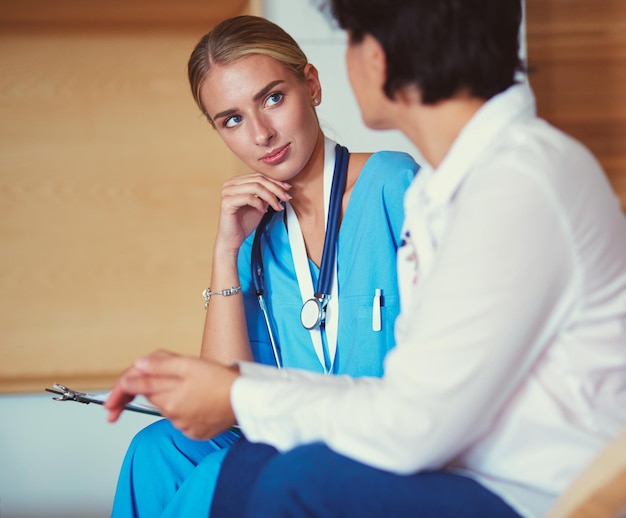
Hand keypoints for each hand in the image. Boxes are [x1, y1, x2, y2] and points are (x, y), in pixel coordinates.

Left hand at [104, 350, 238, 439]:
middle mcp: (172, 414)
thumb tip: (137, 367)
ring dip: (174, 396)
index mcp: (167, 397)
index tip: (108, 402)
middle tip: (173, 376)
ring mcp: (183, 425)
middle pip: (153, 397)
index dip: (120, 390)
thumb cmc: (220, 380)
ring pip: (169, 408)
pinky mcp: (195, 432)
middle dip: (155, 387)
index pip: (135, 390)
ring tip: (197, 384)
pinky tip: (201, 399)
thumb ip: (160, 365)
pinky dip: (187, 409)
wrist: (246, 400)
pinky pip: (183, 419)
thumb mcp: (188, 364)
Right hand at [216, 173, 290, 252]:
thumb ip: (267, 194)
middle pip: (258, 180)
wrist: (233, 239)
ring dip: (270, 197)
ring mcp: (227, 192)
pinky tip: (264, 210)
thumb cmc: (244, 223)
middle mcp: (230, 184)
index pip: (259, 176)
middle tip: (287, 198)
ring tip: (277, 206)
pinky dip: (260, 203)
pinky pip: (249, 198)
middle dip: (276, 189)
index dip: (275, 181)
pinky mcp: (227, 202)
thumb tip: (282, 186)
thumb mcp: (260, 204)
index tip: (288, 189)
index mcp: (236, 182)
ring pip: (255, 187)